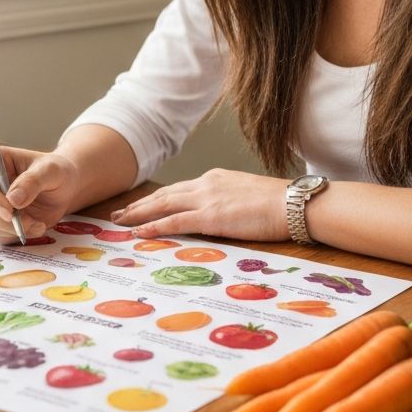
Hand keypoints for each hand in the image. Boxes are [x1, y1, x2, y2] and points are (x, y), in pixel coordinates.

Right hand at [0, 146, 80, 243]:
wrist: (62, 190)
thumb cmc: (55, 172)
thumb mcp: (50, 171)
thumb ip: (32, 181)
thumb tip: (12, 200)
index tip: (10, 212)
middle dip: (5, 221)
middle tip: (32, 222)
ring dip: (11, 231)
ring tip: (37, 224)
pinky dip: (11, 237)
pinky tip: (30, 228)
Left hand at [110, 169, 289, 241]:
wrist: (293, 203)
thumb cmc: (279, 203)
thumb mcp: (247, 196)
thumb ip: (229, 202)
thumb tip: (221, 214)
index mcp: (215, 179)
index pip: (179, 189)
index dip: (157, 198)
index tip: (141, 206)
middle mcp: (206, 184)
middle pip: (164, 195)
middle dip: (139, 205)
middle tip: (118, 214)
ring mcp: (207, 199)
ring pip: (163, 205)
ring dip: (139, 214)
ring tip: (120, 222)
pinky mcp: (211, 216)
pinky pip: (175, 221)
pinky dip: (155, 226)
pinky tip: (139, 232)